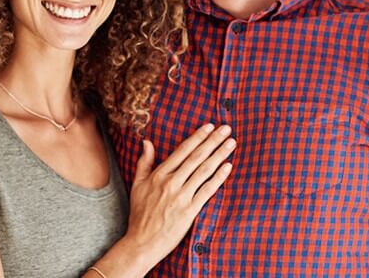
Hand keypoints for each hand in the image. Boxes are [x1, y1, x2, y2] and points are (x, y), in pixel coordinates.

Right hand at [120, 124, 234, 270]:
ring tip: (231, 143)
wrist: (142, 242)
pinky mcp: (190, 211)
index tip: (209, 127)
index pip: (182, 151)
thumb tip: (147, 142)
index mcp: (159, 175)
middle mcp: (171, 183)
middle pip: (196, 157)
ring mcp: (181, 197)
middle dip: (212, 141)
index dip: (197, 137)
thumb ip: (144, 162)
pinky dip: (218, 178)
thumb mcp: (137, 185)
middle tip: (226, 129)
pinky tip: (228, 167)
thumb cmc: (140, 214)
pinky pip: (207, 191)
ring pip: (204, 171)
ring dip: (219, 155)